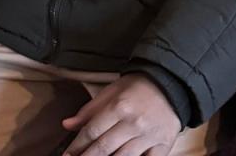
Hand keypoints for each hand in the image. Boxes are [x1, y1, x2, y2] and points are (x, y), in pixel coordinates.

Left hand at [61, 73, 180, 155]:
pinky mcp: (163, 146)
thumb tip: (67, 125)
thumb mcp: (109, 92)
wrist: (168, 85)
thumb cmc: (135, 89)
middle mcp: (134, 124)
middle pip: (105, 147)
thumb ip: (88, 111)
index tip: (67, 154)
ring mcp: (149, 137)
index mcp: (118, 107)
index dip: (77, 145)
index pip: (92, 131)